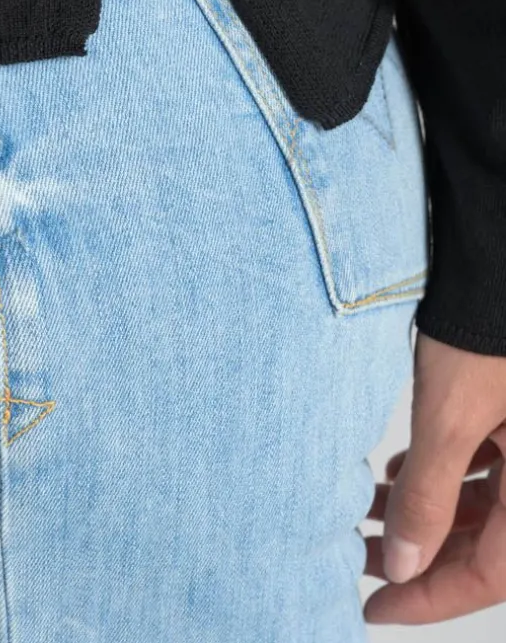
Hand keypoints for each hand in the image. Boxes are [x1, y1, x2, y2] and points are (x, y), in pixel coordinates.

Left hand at [362, 331, 505, 624]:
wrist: (494, 248)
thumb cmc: (487, 321)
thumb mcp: (451, 411)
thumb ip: (430, 492)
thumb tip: (402, 561)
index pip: (492, 573)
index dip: (431, 598)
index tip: (375, 608)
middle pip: (489, 541)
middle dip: (423, 552)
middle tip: (361, 558)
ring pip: (484, 501)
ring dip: (428, 510)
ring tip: (367, 510)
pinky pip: (485, 463)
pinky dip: (442, 473)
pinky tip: (400, 470)